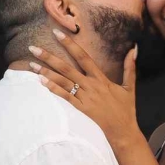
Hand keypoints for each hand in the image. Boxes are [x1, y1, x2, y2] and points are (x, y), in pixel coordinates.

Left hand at [30, 31, 143, 151]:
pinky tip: (41, 82)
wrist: (122, 131)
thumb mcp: (130, 87)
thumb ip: (129, 67)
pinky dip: (53, 89)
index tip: (57, 33)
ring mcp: (84, 98)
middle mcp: (90, 86)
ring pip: (62, 82)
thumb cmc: (125, 109)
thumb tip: (133, 49)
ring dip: (46, 72)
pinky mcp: (80, 109)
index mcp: (101, 79)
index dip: (70, 45)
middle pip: (66, 68)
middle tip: (33, 48)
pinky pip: (64, 97)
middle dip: (49, 57)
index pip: (83, 57)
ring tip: (31, 64)